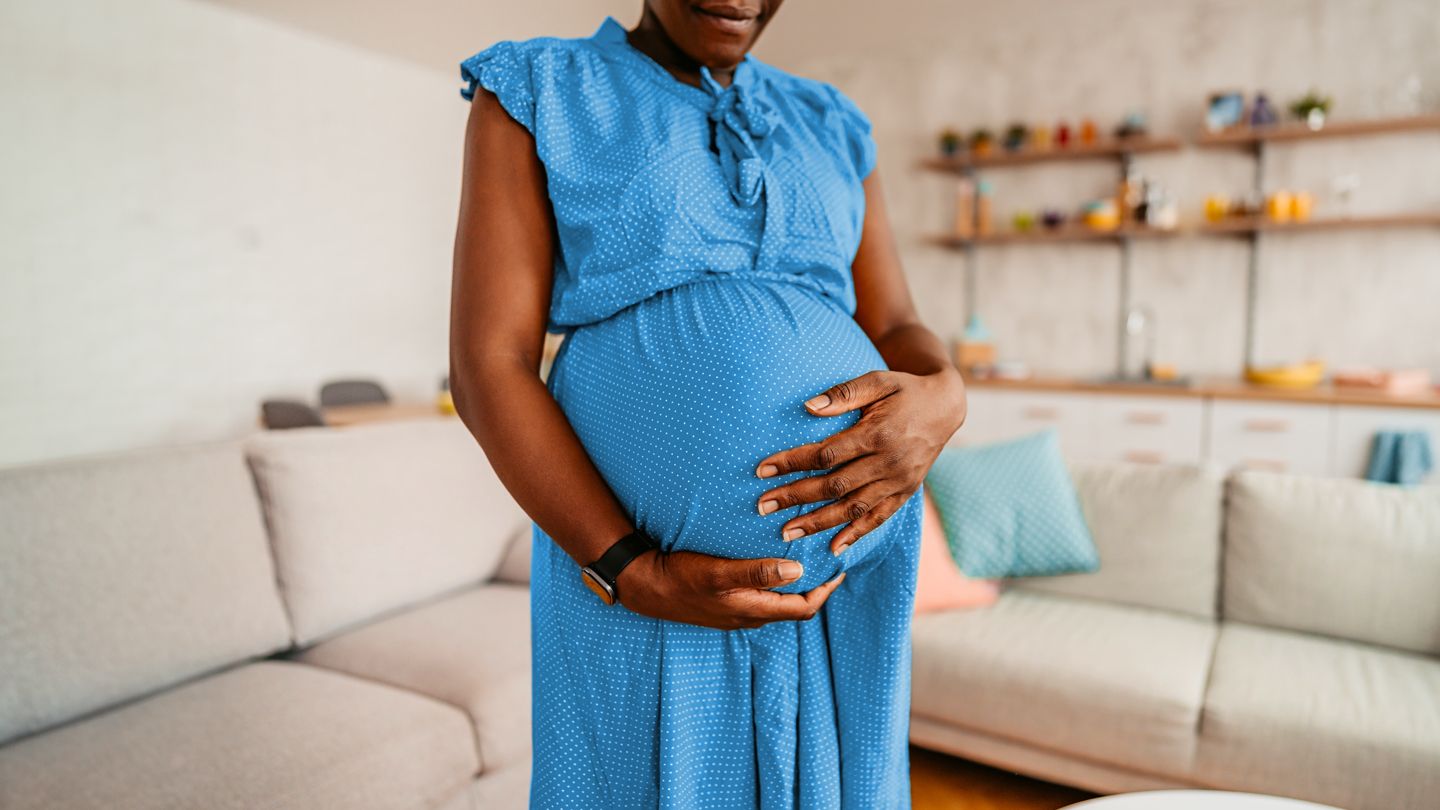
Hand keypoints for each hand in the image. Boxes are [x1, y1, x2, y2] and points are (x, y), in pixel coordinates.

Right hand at [615, 549, 845, 630]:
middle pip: (793, 606)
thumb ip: (757, 572)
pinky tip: (770, 562)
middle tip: (829, 561)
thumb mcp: (719, 573)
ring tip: (807, 558)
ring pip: (777, 601)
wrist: (645, 586)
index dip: (826, 591)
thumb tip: (797, 570)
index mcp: (753, 610)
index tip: (841, 570)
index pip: (803, 608)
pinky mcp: (724, 602)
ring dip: (795, 584)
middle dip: (815, 587)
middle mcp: (749, 615)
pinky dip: (774, 582)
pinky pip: (760, 595)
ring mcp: (736, 611)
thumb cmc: (681, 578)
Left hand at [754, 367, 965, 553]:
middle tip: (763, 506)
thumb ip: (844, 394)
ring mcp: (899, 482)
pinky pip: (879, 518)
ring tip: (787, 533)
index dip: (792, 463)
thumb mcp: (877, 382)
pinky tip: (834, 548)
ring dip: (818, 523)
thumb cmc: (904, 390)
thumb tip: (808, 406)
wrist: (945, 407)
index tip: (763, 470)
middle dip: (795, 497)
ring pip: (853, 508)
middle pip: (834, 486)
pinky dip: (856, 534)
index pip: (826, 455)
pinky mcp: (906, 493)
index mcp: (877, 434)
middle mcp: (889, 463)